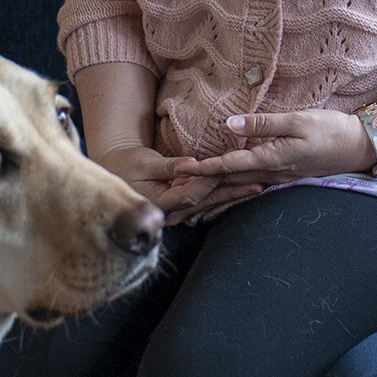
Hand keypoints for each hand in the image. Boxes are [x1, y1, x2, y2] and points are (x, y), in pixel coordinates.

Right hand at [97, 144, 262, 224]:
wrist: (118, 171)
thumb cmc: (127, 164)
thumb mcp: (145, 162)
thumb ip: (169, 166)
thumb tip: (192, 164)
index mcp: (159, 204)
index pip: (189, 195)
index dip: (208, 182)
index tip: (226, 168)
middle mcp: (171, 213)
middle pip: (206, 202)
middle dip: (231, 191)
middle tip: (257, 182)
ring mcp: (178, 213)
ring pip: (210, 203)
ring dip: (234, 194)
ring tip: (258, 186)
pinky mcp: (184, 206)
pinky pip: (207, 200)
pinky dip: (225, 193)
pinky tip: (243, 187)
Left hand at [186, 109, 375, 184]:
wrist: (360, 147)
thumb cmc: (331, 130)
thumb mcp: (297, 120)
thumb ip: (263, 124)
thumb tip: (229, 125)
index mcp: (272, 159)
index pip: (229, 166)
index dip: (203, 168)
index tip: (181, 171)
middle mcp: (271, 173)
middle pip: (229, 182)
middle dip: (201, 185)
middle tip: (174, 188)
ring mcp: (278, 177)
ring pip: (238, 185)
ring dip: (213, 187)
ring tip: (190, 188)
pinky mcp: (283, 175)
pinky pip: (250, 183)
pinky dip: (231, 184)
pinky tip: (223, 184)